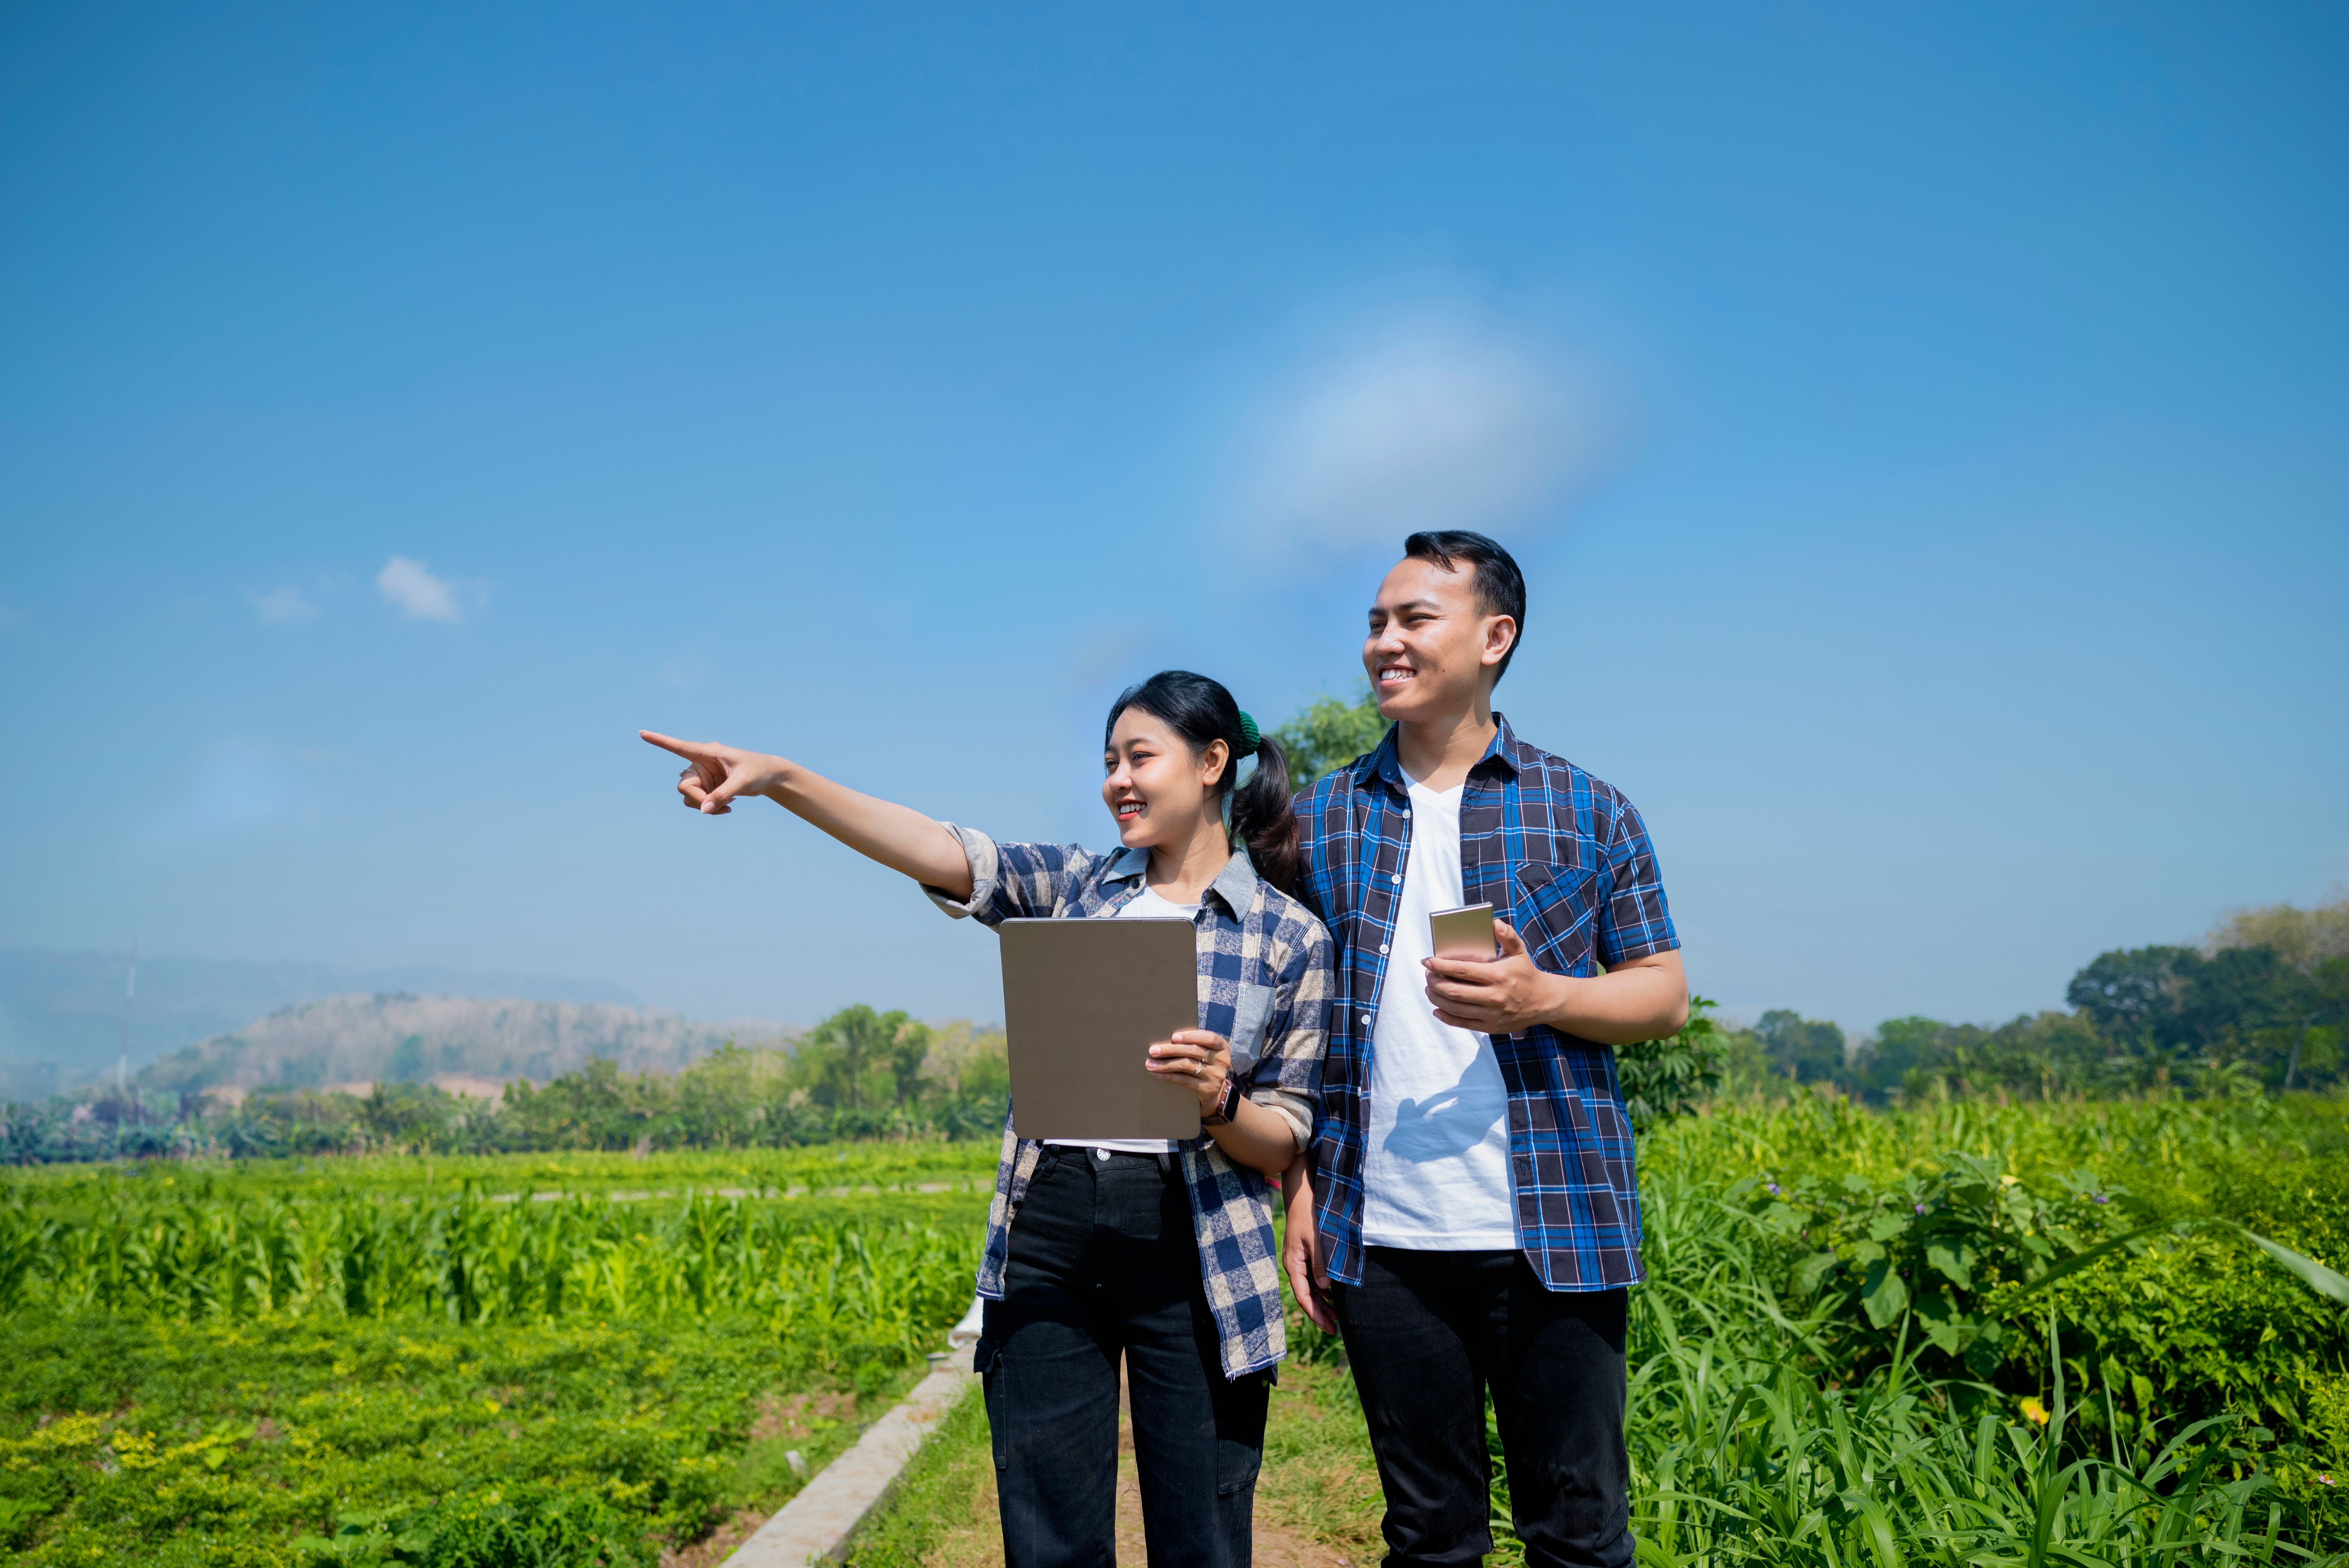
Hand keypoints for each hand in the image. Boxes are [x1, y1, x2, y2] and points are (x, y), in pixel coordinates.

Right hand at [640, 731, 791, 815]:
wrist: (769, 777)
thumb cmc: (758, 771)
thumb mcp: (743, 782)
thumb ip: (723, 794)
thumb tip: (704, 810)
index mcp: (707, 752)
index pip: (680, 747)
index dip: (660, 741)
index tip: (642, 733)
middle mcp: (701, 764)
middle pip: (684, 786)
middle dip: (698, 800)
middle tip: (716, 807)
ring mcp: (703, 777)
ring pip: (689, 797)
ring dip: (705, 806)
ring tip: (727, 806)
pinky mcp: (707, 788)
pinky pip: (699, 803)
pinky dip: (710, 808)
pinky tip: (728, 806)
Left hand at [1145, 1029, 1231, 1113]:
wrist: (1213, 1090)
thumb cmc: (1204, 1064)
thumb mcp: (1206, 1052)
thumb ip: (1195, 1043)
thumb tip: (1167, 1038)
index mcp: (1222, 1047)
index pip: (1209, 1038)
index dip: (1191, 1036)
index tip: (1173, 1037)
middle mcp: (1222, 1061)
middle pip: (1194, 1051)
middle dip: (1171, 1050)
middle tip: (1153, 1050)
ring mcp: (1216, 1076)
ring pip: (1186, 1065)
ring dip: (1165, 1064)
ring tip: (1150, 1063)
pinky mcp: (1207, 1089)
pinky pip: (1184, 1080)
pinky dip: (1168, 1076)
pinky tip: (1157, 1073)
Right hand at [1282, 1174, 1336, 1332]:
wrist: (1301, 1196)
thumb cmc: (1309, 1216)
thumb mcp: (1318, 1240)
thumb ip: (1321, 1264)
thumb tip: (1324, 1288)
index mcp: (1293, 1264)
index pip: (1303, 1296)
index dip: (1315, 1313)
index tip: (1327, 1326)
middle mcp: (1293, 1266)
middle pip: (1306, 1296)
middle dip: (1319, 1313)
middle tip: (1334, 1329)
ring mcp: (1298, 1261)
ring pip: (1309, 1288)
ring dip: (1322, 1302)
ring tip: (1337, 1316)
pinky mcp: (1304, 1255)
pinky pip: (1311, 1278)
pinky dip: (1322, 1289)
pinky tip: (1332, 1295)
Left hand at [1423, 919, 1564, 1035]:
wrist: (1544, 1001)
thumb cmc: (1526, 973)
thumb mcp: (1519, 952)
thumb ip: (1508, 936)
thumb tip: (1495, 923)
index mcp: (1498, 976)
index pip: (1462, 970)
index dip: (1440, 966)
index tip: (1427, 961)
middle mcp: (1494, 997)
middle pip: (1454, 991)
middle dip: (1435, 982)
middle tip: (1428, 975)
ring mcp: (1492, 1015)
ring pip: (1455, 1008)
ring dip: (1436, 999)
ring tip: (1430, 989)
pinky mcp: (1491, 1027)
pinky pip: (1463, 1023)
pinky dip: (1446, 1017)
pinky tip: (1437, 1009)